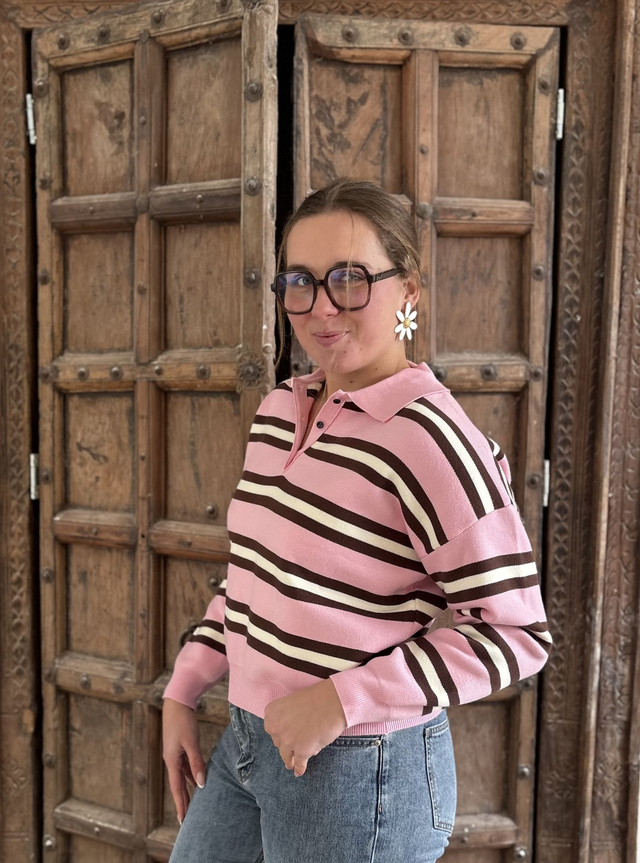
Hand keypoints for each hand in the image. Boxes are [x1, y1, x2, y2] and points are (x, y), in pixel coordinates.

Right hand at [162, 698, 207, 825]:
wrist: (177, 701)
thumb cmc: (183, 720)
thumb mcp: (191, 742)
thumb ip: (196, 763)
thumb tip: (201, 783)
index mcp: (172, 761)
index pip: (177, 788)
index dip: (181, 804)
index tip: (183, 821)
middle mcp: (171, 760)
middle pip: (179, 785)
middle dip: (183, 801)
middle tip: (188, 819)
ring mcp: (175, 753)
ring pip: (183, 776)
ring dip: (188, 789)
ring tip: (194, 803)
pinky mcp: (180, 747)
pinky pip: (186, 766)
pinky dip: (191, 775)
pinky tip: (197, 780)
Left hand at [263, 678, 347, 777]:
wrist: (332, 702)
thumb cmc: (316, 698)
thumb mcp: (293, 702)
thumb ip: (287, 717)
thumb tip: (289, 733)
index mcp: (272, 713)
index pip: (271, 728)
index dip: (279, 732)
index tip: (283, 735)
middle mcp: (275, 728)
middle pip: (278, 742)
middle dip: (285, 744)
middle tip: (292, 744)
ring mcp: (288, 741)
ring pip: (286, 756)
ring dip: (289, 760)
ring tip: (290, 764)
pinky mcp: (302, 751)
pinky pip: (299, 764)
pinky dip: (299, 769)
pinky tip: (299, 772)